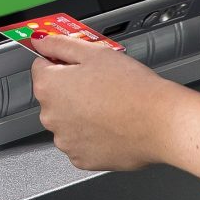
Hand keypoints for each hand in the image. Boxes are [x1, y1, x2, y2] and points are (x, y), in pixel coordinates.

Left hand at [29, 33, 171, 171]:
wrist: (159, 122)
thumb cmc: (131, 88)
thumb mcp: (94, 52)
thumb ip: (60, 44)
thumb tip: (40, 41)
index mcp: (49, 87)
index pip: (41, 67)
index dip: (62, 62)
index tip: (78, 64)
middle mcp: (50, 117)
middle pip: (54, 95)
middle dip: (71, 88)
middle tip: (100, 83)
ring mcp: (65, 141)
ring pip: (67, 120)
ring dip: (80, 113)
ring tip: (109, 105)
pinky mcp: (81, 159)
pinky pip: (80, 142)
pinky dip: (91, 135)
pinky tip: (110, 124)